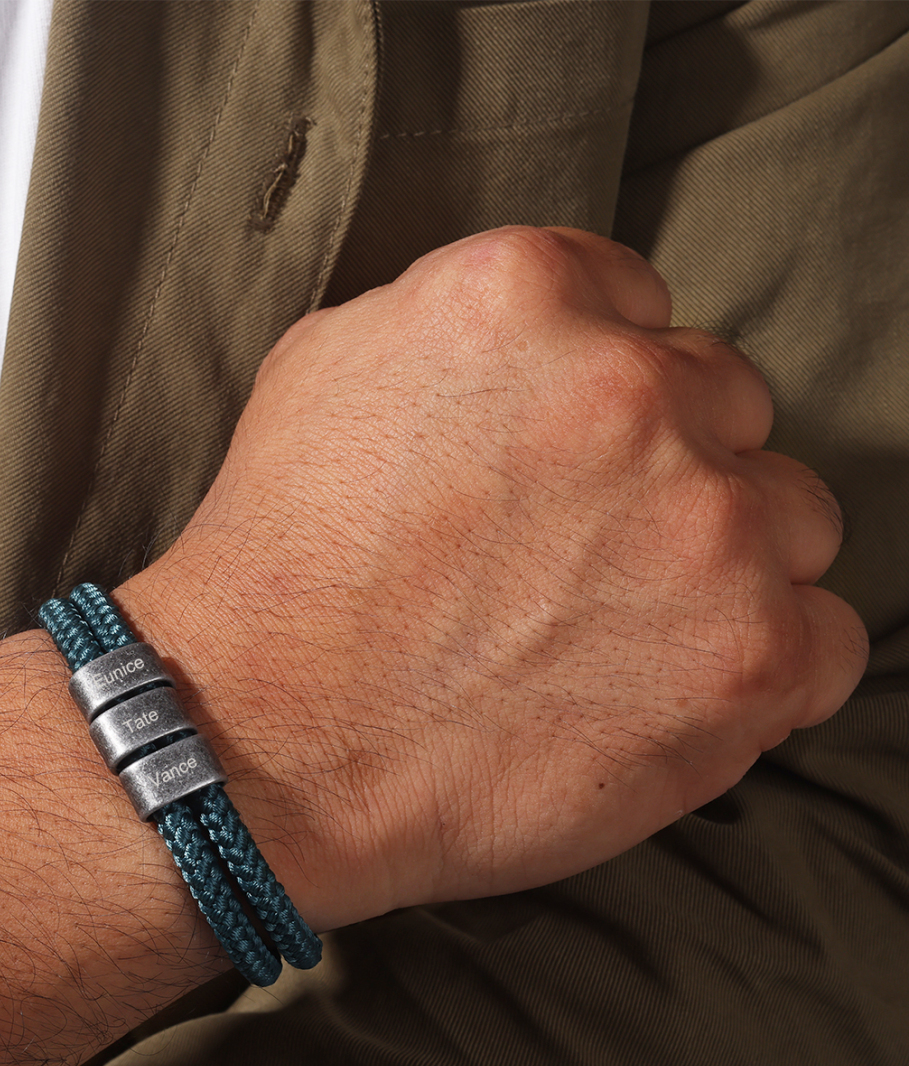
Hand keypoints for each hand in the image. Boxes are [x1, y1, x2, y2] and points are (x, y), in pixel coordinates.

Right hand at [119, 227, 867, 929]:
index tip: (560, 467)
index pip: (637, 310)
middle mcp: (633, 390)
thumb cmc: (275, 578)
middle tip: (571, 563)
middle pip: (722, 407)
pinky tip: (670, 693)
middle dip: (659, 477)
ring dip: (721, 568)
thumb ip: (450, 326)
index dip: (596, 395)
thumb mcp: (322, 377)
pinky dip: (765, 669)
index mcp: (526, 298)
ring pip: (789, 519)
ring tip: (613, 639)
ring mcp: (706, 525)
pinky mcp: (747, 658)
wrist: (259, 746)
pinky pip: (827, 642)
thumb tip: (536, 352)